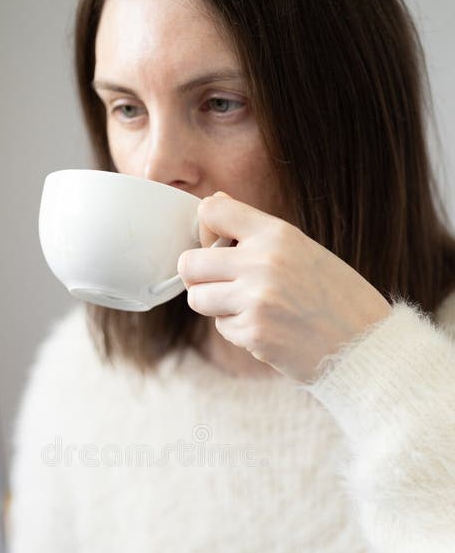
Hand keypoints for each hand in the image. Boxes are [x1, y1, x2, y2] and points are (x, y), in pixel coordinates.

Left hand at [177, 193, 391, 383]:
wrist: (364, 344)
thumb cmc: (334, 297)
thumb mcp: (303, 249)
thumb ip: (257, 233)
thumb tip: (212, 209)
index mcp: (276, 233)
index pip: (211, 210)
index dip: (205, 231)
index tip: (219, 246)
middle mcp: (262, 261)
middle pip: (189, 263)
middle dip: (199, 278)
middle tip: (223, 287)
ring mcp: (255, 299)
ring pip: (197, 299)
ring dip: (216, 307)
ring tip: (249, 309)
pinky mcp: (253, 333)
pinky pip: (221, 328)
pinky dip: (238, 331)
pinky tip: (269, 329)